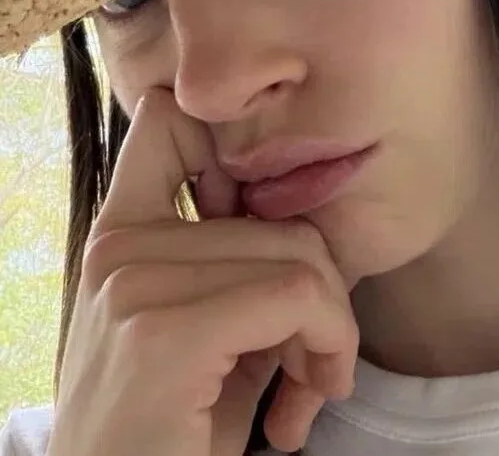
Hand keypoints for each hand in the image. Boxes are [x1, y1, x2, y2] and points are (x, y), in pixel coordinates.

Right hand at [47, 87, 359, 455]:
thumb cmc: (173, 434)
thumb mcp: (208, 332)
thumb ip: (242, 262)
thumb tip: (312, 212)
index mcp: (120, 236)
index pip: (169, 123)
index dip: (241, 153)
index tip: (277, 232)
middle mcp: (118, 247)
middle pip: (279, 216)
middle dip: (323, 294)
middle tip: (315, 365)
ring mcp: (134, 282)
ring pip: (300, 255)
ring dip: (331, 330)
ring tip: (307, 389)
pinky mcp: (165, 331)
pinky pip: (299, 295)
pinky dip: (330, 344)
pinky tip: (306, 404)